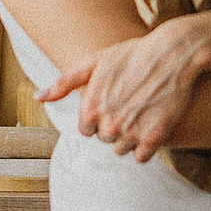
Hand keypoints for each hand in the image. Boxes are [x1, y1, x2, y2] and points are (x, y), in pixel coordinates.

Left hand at [38, 18, 210, 160]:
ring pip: (122, 149)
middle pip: (105, 139)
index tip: (113, 104)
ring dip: (130, 138)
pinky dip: (146, 147)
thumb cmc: (132, 54)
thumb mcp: (94, 61)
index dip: (100, 118)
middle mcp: (108, 123)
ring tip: (141, 116)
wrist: (172, 53)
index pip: (87, 130)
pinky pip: (142, 157)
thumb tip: (38, 98)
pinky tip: (151, 129)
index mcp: (90, 107)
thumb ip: (64, 83)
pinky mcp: (154, 137)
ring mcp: (131, 131)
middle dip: (115, 126)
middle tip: (130, 107)